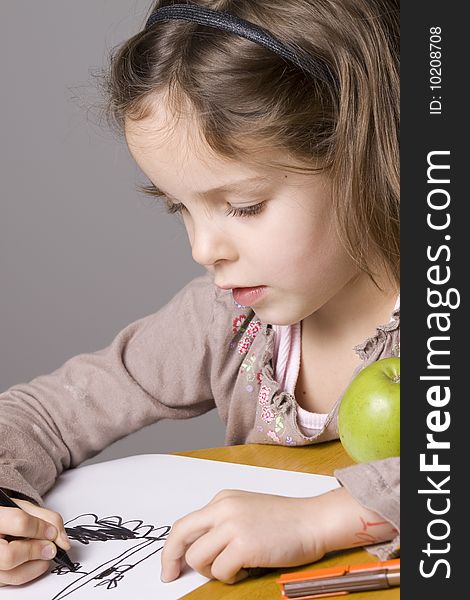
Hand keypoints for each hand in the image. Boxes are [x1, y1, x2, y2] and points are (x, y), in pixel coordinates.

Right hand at [0, 498, 70, 585]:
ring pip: (11, 574)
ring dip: (35, 566)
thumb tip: (64, 543)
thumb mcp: (28, 509)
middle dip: (36, 551)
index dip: (40, 528)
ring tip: (44, 555)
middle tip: (50, 549)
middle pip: (10, 555)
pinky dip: (28, 573)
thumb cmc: (10, 516)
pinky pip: (11, 582)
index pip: (19, 523)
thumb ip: (49, 519)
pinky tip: (34, 562)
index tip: (52, 532)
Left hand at [161, 489, 327, 583]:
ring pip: (198, 559)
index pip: (184, 524)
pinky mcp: (244, 545)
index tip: (168, 567)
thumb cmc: (287, 520)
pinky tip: (246, 570)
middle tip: (174, 577)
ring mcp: (233, 526)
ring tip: (233, 568)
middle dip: (175, 561)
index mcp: (223, 500)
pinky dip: (230, 577)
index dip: (171, 548)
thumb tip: (199, 549)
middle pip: (182, 538)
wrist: (314, 520)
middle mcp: (224, 509)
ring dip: (212, 571)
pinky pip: (221, 571)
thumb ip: (222, 523)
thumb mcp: (246, 510)